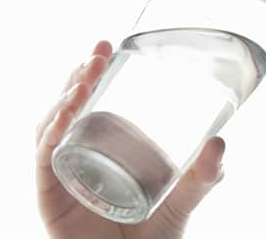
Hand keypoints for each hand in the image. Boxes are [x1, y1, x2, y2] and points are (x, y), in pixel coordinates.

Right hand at [35, 41, 225, 238]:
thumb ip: (203, 177)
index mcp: (104, 147)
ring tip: (86, 77)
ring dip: (66, 96)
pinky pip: (45, 158)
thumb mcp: (182, 200)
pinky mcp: (51, 195)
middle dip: (80, 75)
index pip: (92, 102)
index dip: (95, 72)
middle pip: (70, 107)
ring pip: (52, 125)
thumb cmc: (153, 237)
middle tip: (99, 52)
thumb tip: (220, 142)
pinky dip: (52, 133)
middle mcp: (79, 155)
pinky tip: (67, 113)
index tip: (109, 46)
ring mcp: (63, 173)